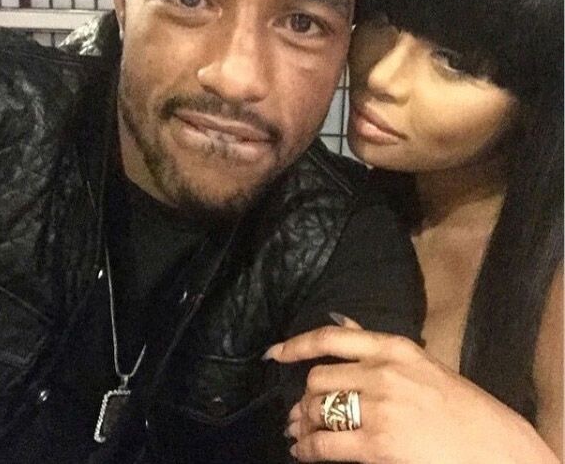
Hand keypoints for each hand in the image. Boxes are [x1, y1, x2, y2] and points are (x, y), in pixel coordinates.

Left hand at [265, 317, 557, 463]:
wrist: (500, 451)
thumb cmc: (464, 410)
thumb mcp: (422, 366)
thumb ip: (379, 347)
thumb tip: (342, 324)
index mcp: (396, 348)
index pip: (332, 336)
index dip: (297, 345)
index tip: (275, 354)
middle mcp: (383, 372)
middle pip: (319, 379)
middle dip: (304, 399)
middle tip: (298, 414)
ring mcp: (380, 408)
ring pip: (318, 410)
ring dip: (302, 425)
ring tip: (299, 435)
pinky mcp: (378, 444)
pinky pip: (325, 445)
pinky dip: (308, 450)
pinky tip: (305, 453)